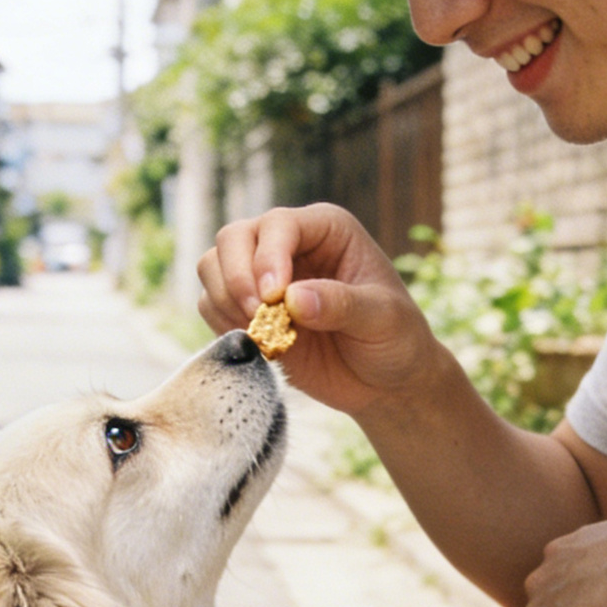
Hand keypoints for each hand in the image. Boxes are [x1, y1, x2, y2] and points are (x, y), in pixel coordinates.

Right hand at [197, 204, 437, 416]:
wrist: (384, 382)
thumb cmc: (395, 340)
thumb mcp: (383, 320)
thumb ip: (342, 305)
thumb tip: (293, 299)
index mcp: (326, 230)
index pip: (279, 224)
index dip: (267, 257)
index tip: (273, 297)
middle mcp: (289, 244)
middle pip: (233, 238)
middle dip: (237, 278)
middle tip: (257, 316)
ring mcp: (262, 276)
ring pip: (212, 267)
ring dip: (226, 301)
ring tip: (263, 334)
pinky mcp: (246, 310)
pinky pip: (211, 305)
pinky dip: (222, 324)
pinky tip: (258, 343)